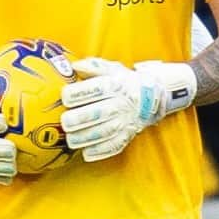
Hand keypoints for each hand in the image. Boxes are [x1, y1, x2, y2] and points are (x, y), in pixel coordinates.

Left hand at [61, 57, 195, 161]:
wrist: (153, 97)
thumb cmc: (125, 82)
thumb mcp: (113, 69)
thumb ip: (93, 66)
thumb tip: (74, 66)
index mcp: (116, 85)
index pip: (97, 89)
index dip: (79, 94)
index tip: (65, 97)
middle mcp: (121, 104)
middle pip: (99, 113)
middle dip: (79, 119)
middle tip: (65, 122)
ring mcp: (125, 122)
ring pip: (104, 132)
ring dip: (85, 138)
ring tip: (71, 139)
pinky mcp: (127, 136)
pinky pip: (114, 146)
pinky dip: (99, 151)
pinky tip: (86, 152)